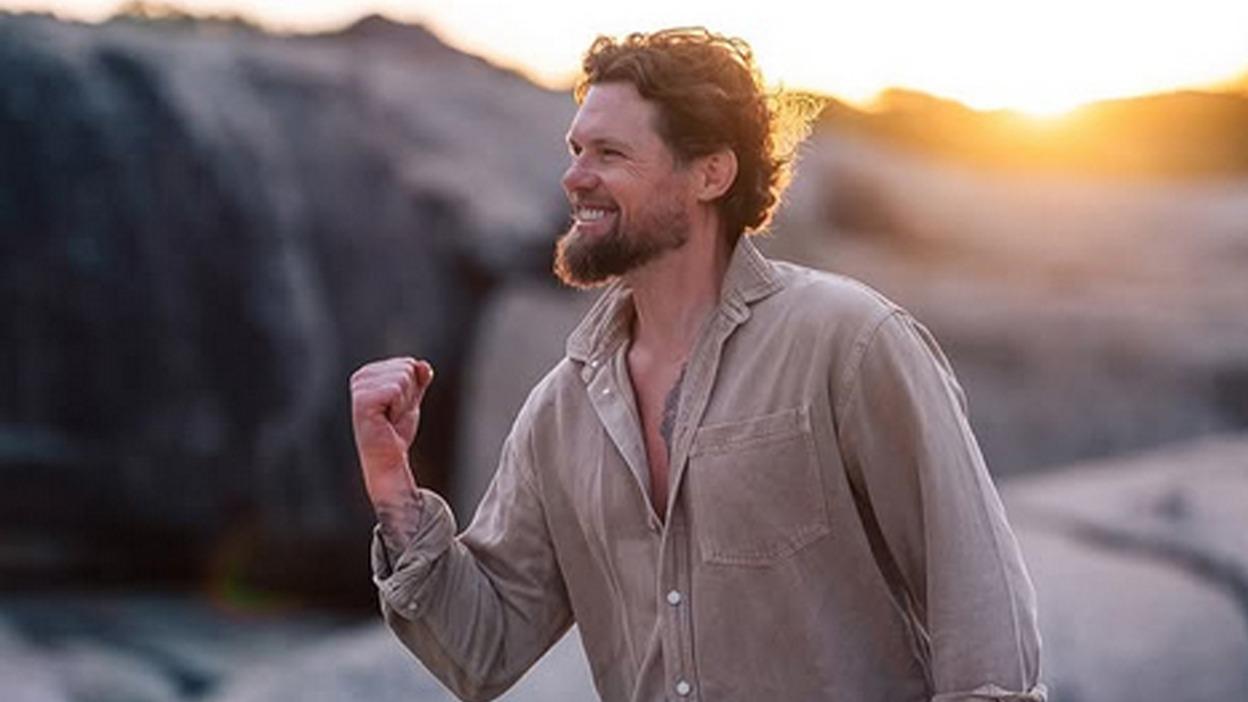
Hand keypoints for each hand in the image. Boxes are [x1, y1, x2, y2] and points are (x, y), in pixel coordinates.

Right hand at [350, 357, 433, 508]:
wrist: (389, 458)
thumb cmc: (396, 431)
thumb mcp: (411, 399)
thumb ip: (418, 379)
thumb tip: (423, 365)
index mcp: (369, 373)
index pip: (408, 363)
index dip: (412, 389)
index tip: (398, 407)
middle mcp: (361, 377)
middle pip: (406, 366)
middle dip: (409, 394)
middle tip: (395, 415)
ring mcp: (360, 387)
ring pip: (403, 376)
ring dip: (404, 402)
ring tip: (390, 417)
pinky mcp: (363, 399)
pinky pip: (396, 389)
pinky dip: (399, 406)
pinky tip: (387, 419)